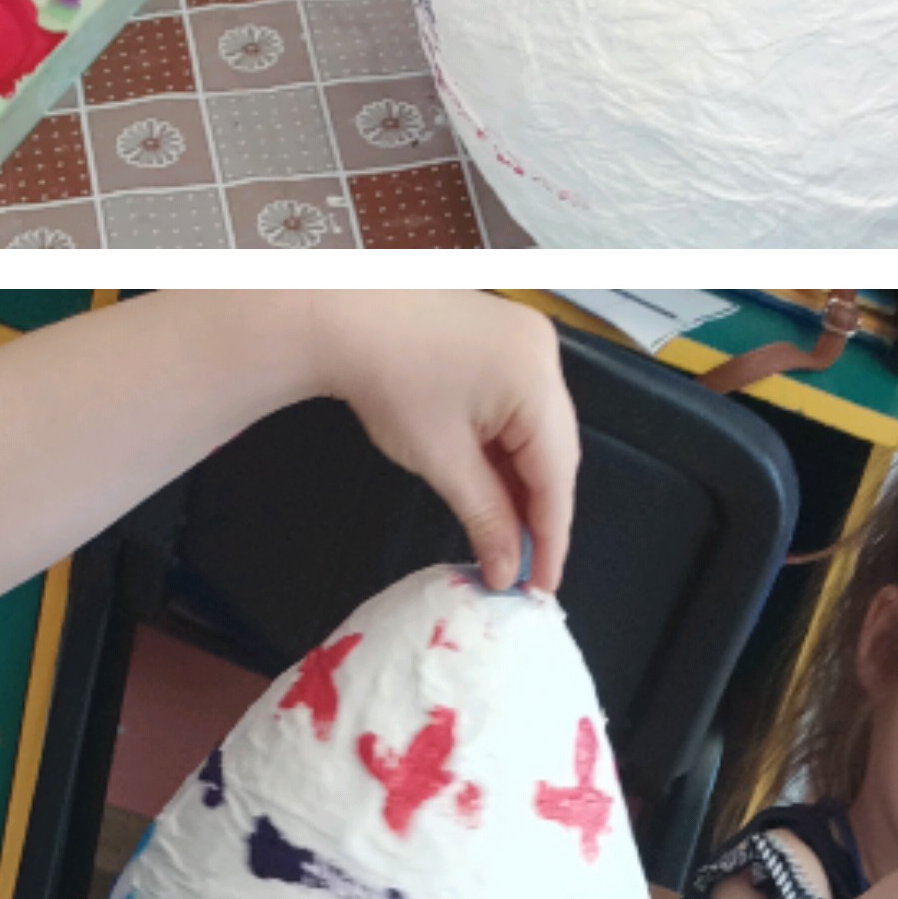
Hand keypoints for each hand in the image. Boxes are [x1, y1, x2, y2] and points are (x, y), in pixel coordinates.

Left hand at [309, 293, 580, 594]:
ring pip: (540, 430)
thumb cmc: (386, 376)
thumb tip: (507, 568)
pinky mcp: (505, 340)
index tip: (541, 586)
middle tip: (522, 566)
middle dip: (539, 512)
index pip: (557, 475)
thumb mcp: (441, 460)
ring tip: (506, 532)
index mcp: (537, 381)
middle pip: (556, 451)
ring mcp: (527, 343)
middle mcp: (545, 356)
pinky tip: (495, 483)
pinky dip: (509, 448)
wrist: (340, 312)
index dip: (551, 537)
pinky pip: (522, 406)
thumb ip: (486, 518)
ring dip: (524, 481)